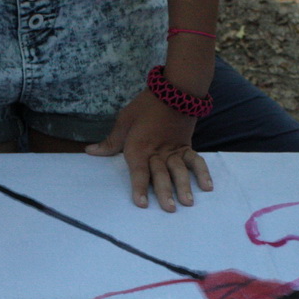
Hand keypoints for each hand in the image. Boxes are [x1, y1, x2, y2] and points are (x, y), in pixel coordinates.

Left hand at [86, 90, 211, 211]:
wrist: (174, 89)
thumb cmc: (146, 105)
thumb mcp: (124, 120)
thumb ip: (111, 141)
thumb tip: (90, 152)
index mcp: (140, 147)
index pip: (139, 172)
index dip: (139, 188)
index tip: (141, 204)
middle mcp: (158, 152)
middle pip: (161, 175)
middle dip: (165, 192)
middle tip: (169, 209)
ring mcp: (174, 150)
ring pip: (179, 170)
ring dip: (184, 186)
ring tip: (188, 203)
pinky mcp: (186, 146)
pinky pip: (196, 161)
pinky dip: (203, 173)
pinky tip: (207, 186)